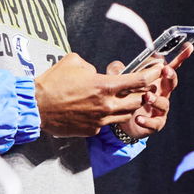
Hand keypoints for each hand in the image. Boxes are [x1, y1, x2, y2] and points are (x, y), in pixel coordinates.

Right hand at [34, 52, 161, 137]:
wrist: (35, 107)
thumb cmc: (53, 82)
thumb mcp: (74, 62)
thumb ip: (92, 66)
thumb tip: (98, 72)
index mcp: (104, 86)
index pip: (138, 81)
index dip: (152, 74)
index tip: (159, 68)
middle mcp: (106, 105)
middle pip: (138, 100)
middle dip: (144, 92)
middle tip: (143, 85)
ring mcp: (99, 120)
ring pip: (126, 114)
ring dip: (129, 105)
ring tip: (125, 97)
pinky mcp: (91, 130)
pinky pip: (107, 122)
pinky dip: (109, 115)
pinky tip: (101, 109)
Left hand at [115, 43, 191, 140]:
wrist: (124, 122)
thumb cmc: (127, 97)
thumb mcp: (121, 82)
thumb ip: (118, 72)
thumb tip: (117, 66)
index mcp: (157, 80)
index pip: (171, 66)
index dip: (181, 56)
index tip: (188, 46)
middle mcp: (163, 93)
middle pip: (172, 82)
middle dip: (170, 75)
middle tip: (165, 70)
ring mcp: (160, 109)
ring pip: (164, 103)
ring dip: (157, 99)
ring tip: (147, 96)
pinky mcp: (156, 123)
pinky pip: (155, 122)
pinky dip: (147, 121)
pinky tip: (138, 118)